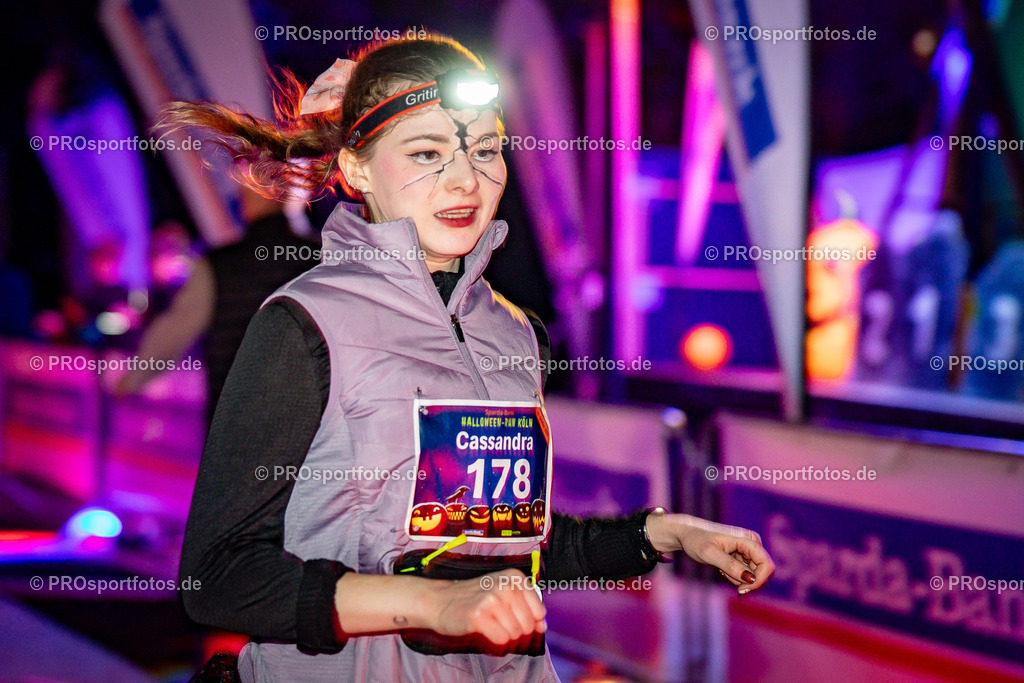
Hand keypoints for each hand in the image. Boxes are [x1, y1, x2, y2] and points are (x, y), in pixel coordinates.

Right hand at [426, 568, 545, 645]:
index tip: (515, 620)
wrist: (439, 600)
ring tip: (491, 627)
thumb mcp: (503, 592)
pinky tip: (484, 632)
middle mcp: (505, 585)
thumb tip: (542, 626)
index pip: (539, 612)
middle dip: (516, 632)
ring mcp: (492, 600)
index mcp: (515, 577)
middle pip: (528, 626)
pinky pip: (501, 640)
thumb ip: (526, 606)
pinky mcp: (479, 616)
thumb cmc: (473, 598)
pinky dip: (494, 643)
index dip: (529, 623)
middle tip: (500, 625)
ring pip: (515, 634)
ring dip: (504, 637)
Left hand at [646, 512, 774, 593]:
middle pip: (763, 572)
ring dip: (739, 580)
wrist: (687, 535)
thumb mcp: (709, 554)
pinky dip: (735, 577)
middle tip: (727, 580)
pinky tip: (722, 569)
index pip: (766, 565)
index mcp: (748, 539)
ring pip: (754, 575)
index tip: (742, 590)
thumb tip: (750, 579)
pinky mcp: (744, 557)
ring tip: (721, 570)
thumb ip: (730, 566)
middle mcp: (752, 543)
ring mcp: (749, 550)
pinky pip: (746, 574)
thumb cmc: (696, 540)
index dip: (759, 581)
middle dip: (747, 582)